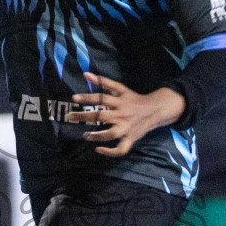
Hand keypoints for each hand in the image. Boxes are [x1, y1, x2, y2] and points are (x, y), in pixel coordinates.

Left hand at [68, 72, 185, 156]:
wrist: (155, 110)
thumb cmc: (134, 99)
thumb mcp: (120, 88)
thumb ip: (103, 81)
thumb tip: (85, 74)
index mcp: (119, 102)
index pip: (101, 98)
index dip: (88, 98)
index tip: (74, 98)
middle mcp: (121, 114)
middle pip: (101, 116)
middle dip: (84, 117)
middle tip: (70, 117)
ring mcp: (126, 128)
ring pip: (110, 134)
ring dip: (97, 136)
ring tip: (85, 135)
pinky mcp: (130, 139)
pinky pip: (121, 149)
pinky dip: (110, 152)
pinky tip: (98, 149)